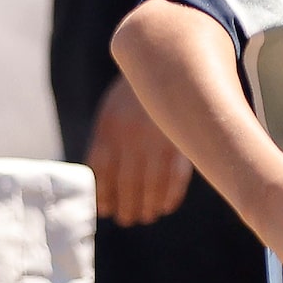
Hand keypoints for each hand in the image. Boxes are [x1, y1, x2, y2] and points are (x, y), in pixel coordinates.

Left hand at [87, 77, 191, 225]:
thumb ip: (105, 146)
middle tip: (128, 219)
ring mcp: (158, 140)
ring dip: (147, 206)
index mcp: (109, 129)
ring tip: (146, 216)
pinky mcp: (181, 142)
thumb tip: (100, 187)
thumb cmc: (132, 98)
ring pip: (151, 185)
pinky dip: (170, 196)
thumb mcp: (111, 115)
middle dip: (126, 207)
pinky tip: (165, 206)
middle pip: (127, 184)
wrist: (164, 62)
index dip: (103, 195)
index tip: (105, 209)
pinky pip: (176, 178)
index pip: (102, 173)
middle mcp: (132, 137)